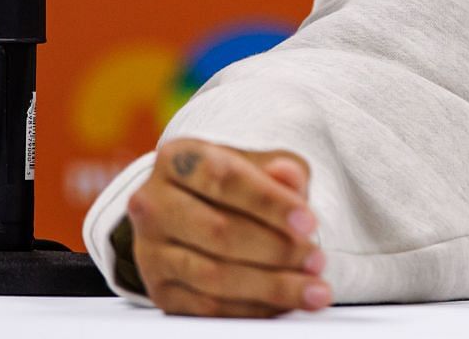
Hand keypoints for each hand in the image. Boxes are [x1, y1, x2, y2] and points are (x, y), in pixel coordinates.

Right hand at [123, 138, 328, 316]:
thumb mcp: (260, 164)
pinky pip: (208, 308)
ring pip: (214, 276)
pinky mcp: (160, 290)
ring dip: (271, 286)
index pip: (225, 179)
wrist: (194, 210)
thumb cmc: (235, 182)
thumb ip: (278, 169)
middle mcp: (152, 204)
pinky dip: (253, 308)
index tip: (310, 222)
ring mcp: (150, 251)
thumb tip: (290, 176)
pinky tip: (286, 304)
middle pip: (219, 231)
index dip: (270, 203)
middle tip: (318, 259)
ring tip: (313, 288)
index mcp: (176, 160)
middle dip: (277, 249)